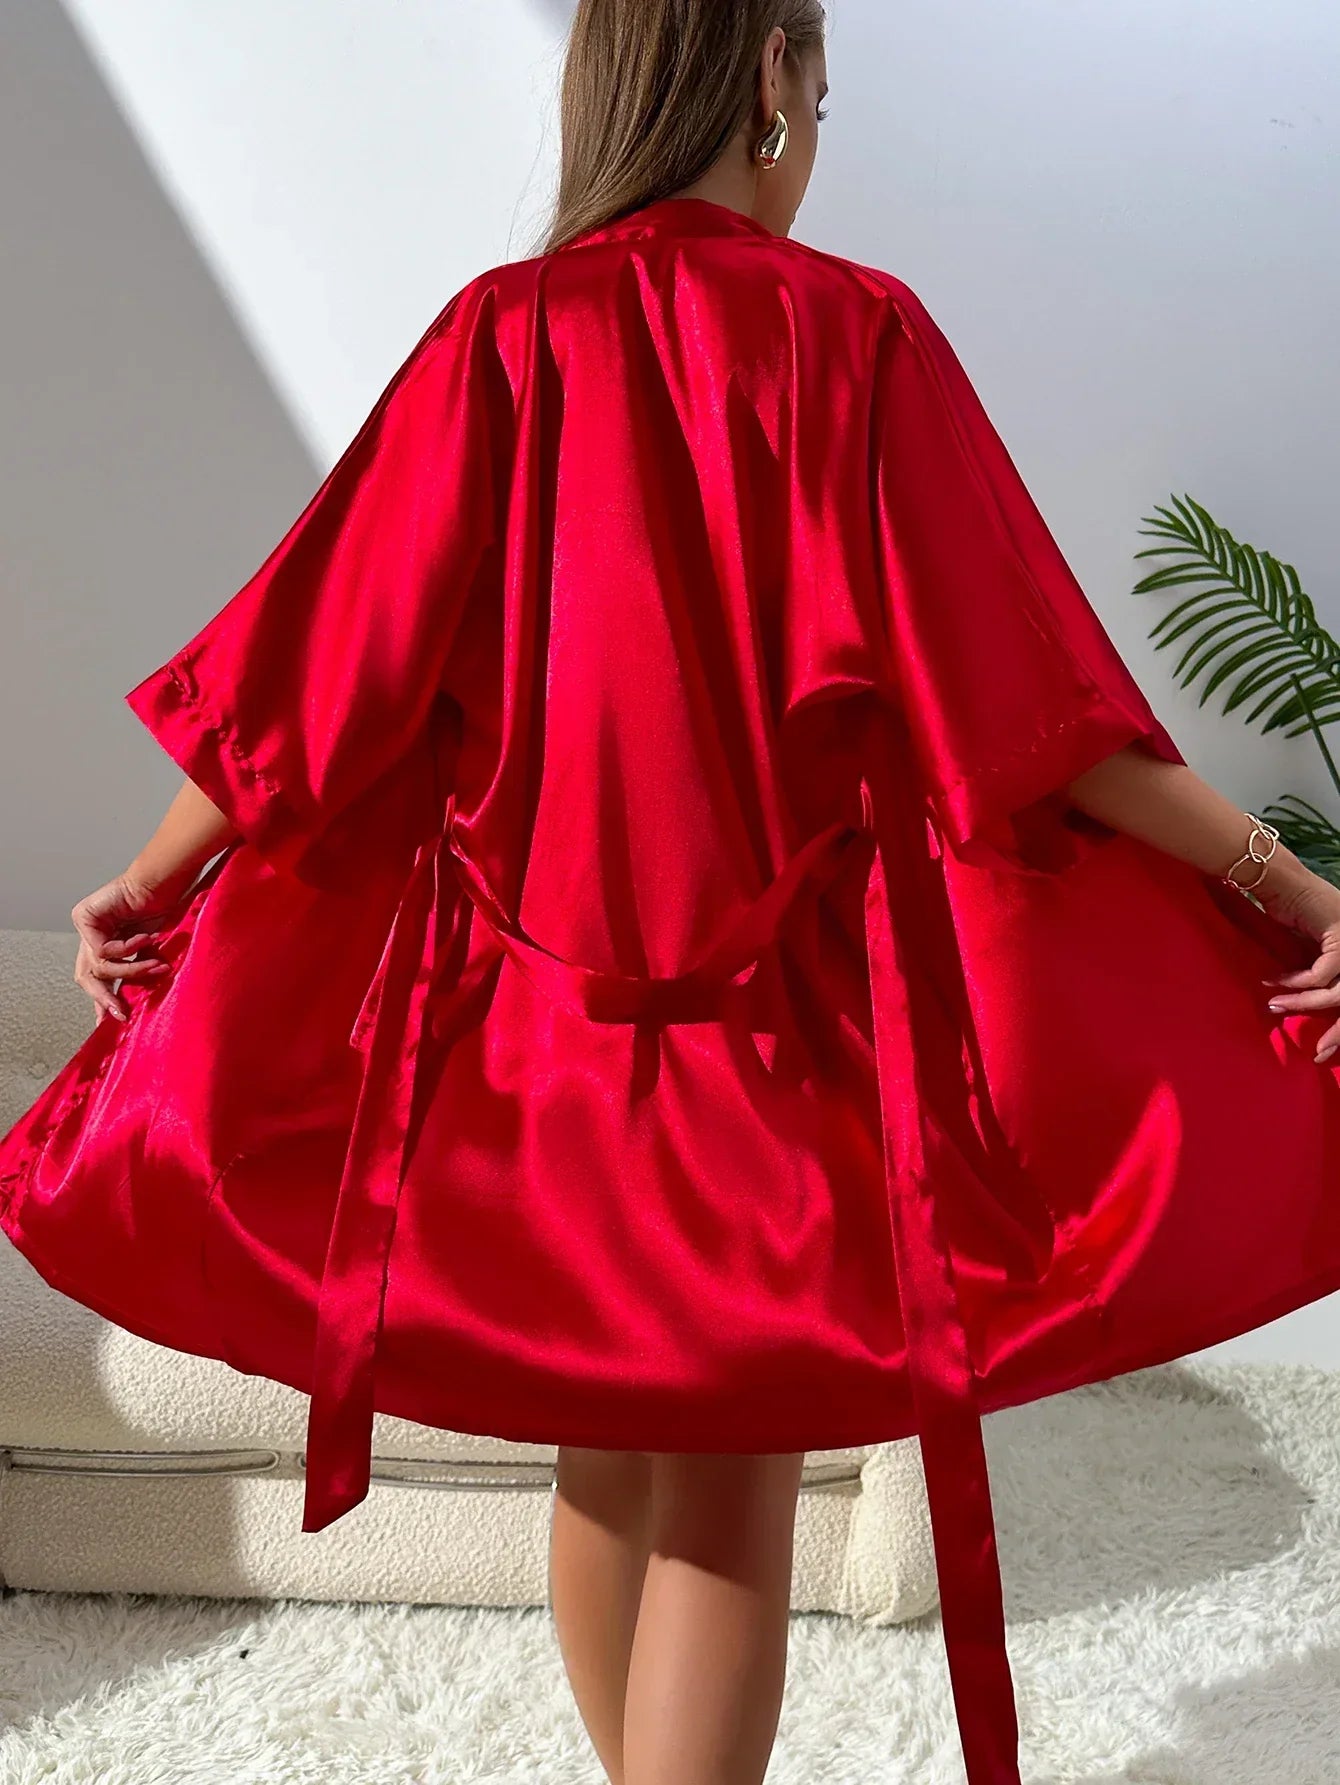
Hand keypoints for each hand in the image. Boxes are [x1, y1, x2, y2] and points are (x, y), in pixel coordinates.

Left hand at [71, 871, 187, 1023]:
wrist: (164, 884)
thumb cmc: (163, 911)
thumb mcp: (148, 953)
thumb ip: (135, 972)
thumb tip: (131, 1007)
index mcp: (105, 946)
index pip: (95, 979)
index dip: (103, 1001)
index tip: (116, 1020)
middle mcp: (90, 937)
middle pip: (86, 977)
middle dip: (105, 997)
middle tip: (122, 1012)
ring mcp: (85, 926)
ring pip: (98, 967)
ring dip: (132, 970)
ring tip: (157, 966)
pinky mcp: (84, 916)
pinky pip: (102, 949)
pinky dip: (127, 949)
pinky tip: (146, 939)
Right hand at [1259, 870, 1339, 1063]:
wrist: (1278, 879)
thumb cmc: (1288, 909)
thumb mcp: (1303, 948)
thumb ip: (1309, 970)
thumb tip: (1301, 1002)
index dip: (1339, 1026)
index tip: (1323, 1049)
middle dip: (1337, 1032)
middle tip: (1320, 1053)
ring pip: (1336, 992)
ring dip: (1302, 1003)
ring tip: (1275, 1007)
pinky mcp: (1339, 938)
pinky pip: (1319, 975)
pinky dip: (1296, 982)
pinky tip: (1275, 983)